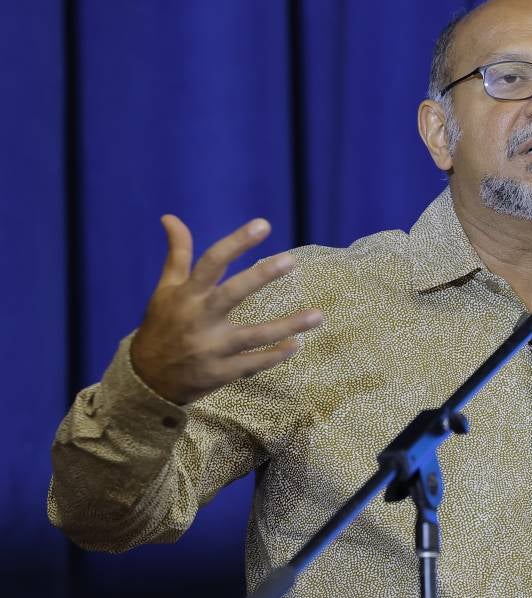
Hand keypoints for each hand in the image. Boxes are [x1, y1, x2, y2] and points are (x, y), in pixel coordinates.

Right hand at [130, 215, 323, 404]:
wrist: (146, 380)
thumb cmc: (162, 326)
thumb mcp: (165, 290)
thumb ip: (177, 254)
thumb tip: (170, 217)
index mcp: (187, 296)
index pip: (212, 262)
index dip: (237, 242)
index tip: (263, 225)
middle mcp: (199, 319)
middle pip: (233, 294)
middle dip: (261, 276)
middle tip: (291, 260)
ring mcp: (211, 349)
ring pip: (254, 335)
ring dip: (288, 326)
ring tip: (318, 315)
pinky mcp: (220, 373)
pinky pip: (253, 364)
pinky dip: (275, 356)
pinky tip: (296, 345)